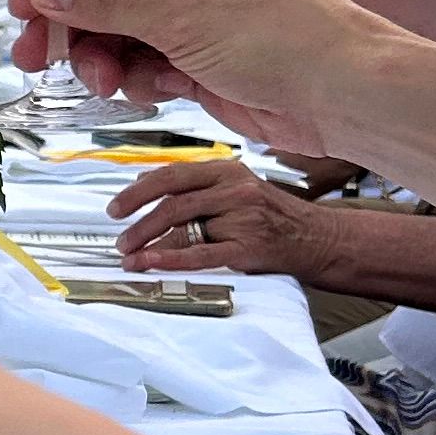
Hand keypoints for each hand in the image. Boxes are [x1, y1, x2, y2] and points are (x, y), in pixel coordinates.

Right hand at [9, 0, 379, 138]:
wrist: (346, 96)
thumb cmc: (284, 40)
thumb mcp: (183, 18)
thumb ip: (107, 2)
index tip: (23, 11)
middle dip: (72, 24)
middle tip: (34, 59)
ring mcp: (196, 8)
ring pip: (119, 27)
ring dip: (102, 56)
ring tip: (105, 83)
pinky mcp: (200, 51)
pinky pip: (144, 57)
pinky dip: (136, 76)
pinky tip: (147, 91)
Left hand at [106, 153, 333, 276]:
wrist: (319, 239)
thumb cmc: (273, 217)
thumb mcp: (237, 189)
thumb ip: (195, 188)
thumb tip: (144, 185)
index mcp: (228, 171)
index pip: (173, 175)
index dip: (138, 192)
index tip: (116, 208)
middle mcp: (235, 190)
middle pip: (173, 203)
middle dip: (139, 223)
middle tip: (120, 240)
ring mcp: (244, 218)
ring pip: (185, 229)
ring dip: (150, 245)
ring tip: (131, 258)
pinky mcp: (250, 248)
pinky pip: (203, 254)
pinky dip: (172, 259)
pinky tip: (152, 263)